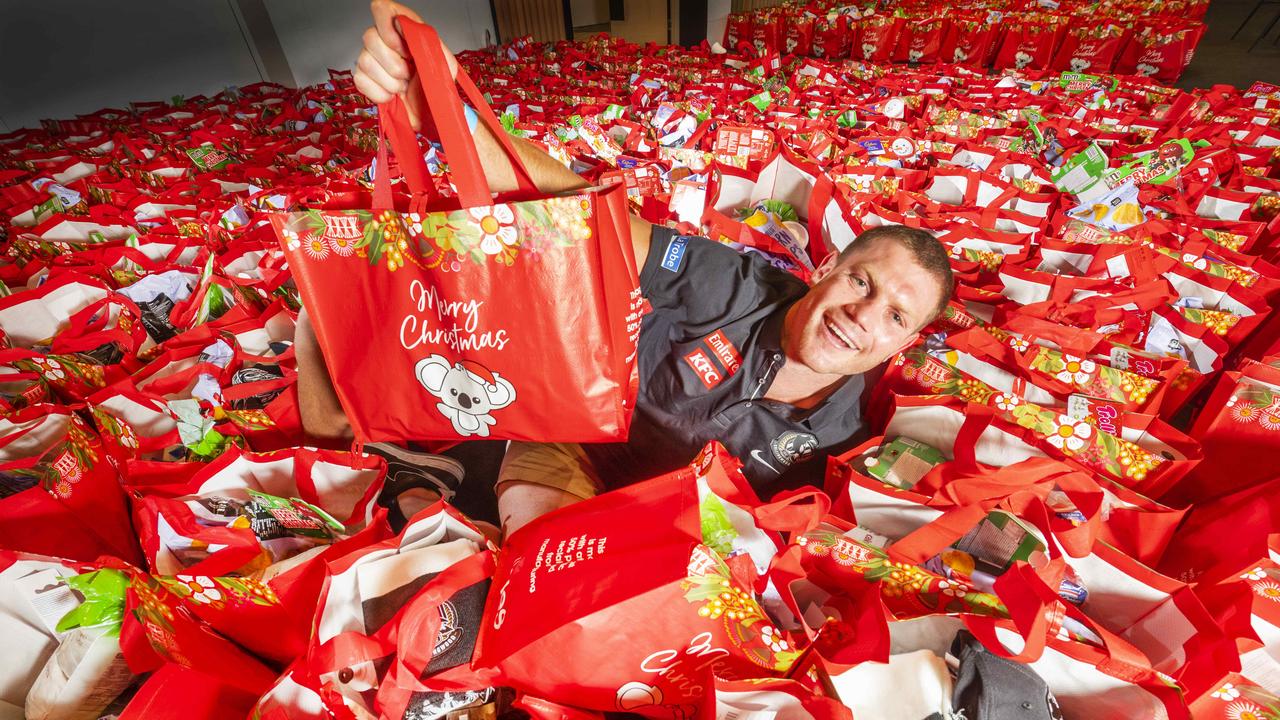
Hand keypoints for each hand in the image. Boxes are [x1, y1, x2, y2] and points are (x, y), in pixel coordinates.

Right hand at [354, 0, 459, 130]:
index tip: (404, 51)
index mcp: (403, 27)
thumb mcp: (445, 63)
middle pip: (370, 37)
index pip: (382, 9)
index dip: (389, 29)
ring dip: (390, 81)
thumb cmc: (434, 82)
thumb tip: (416, 36)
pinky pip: (361, 81)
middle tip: (409, 75)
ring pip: (365, 61)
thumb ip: (433, 46)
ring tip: (403, 85)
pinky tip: (392, 93)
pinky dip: (380, 93)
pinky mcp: (362, 76)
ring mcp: (369, 56)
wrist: (426, 108)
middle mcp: (382, 37)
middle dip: (394, 64)